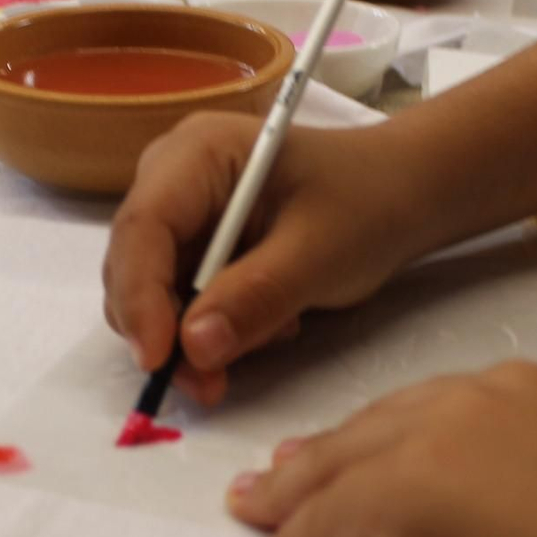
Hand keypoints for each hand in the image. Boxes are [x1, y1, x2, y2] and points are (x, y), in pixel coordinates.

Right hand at [101, 113, 435, 405]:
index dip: (140, 295)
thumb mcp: (320, 252)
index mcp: (197, 152)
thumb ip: (255, 296)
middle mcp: (173, 178)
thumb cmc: (368, 203)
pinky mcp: (195, 248)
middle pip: (133, 262)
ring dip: (194, 337)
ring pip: (152, 293)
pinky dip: (214, 330)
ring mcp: (182, 214)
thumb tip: (193, 348)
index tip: (158, 360)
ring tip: (272, 335)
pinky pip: (180, 303)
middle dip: (163, 330)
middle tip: (208, 384)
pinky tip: (270, 323)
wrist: (403, 194)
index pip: (142, 225)